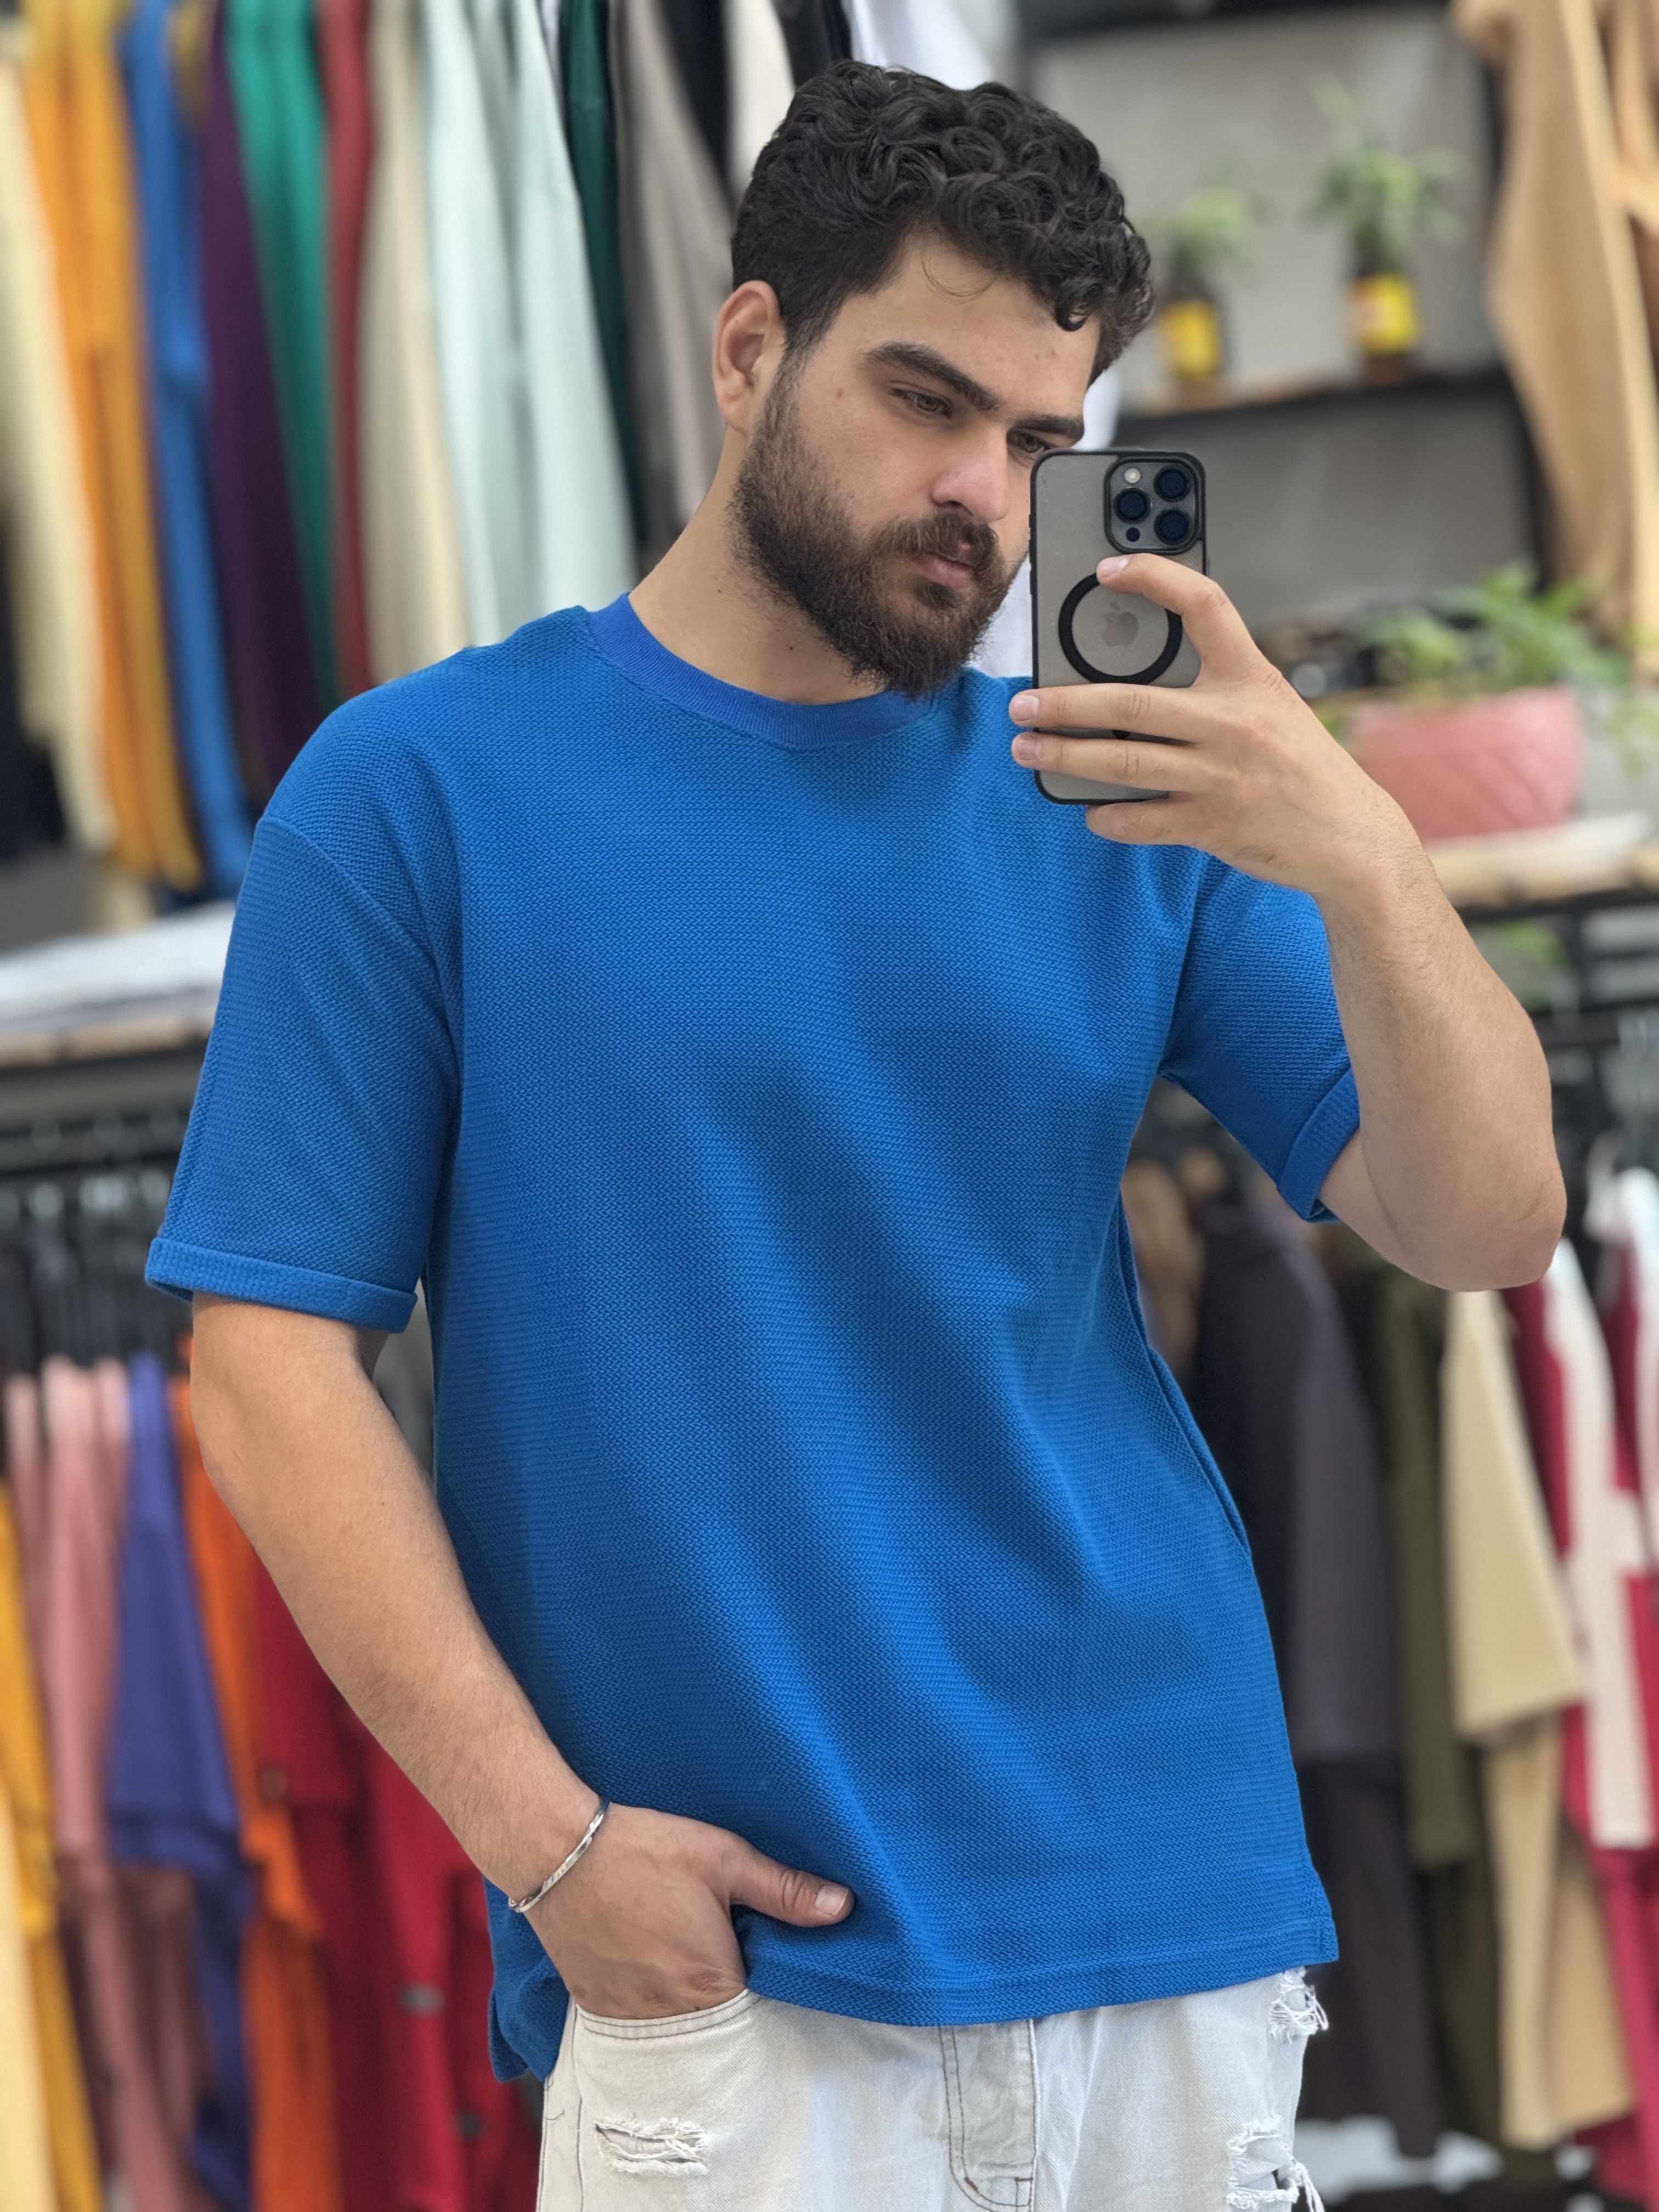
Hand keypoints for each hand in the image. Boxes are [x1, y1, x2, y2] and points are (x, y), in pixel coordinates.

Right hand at [526, 1800, 852, 2019]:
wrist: (558, 1851)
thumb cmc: (645, 1850)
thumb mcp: (724, 1858)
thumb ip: (784, 1890)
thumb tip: (844, 1908)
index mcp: (713, 1984)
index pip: (759, 2007)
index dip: (764, 1979)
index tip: (760, 1951)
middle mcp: (672, 2015)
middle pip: (717, 2021)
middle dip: (726, 1990)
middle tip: (721, 1944)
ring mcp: (628, 2016)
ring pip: (675, 2024)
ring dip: (686, 1997)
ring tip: (682, 1948)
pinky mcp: (595, 2007)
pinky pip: (637, 2019)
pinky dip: (648, 1997)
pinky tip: (649, 1956)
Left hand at [1009, 553, 1419, 903]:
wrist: (1351, 838)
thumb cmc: (1300, 764)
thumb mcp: (1270, 706)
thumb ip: (1214, 686)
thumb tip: (1127, 680)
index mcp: (1251, 678)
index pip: (1203, 605)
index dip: (1153, 577)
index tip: (1106, 570)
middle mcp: (1235, 723)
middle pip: (1133, 703)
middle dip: (1066, 703)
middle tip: (1023, 703)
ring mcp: (1222, 777)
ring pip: (1125, 763)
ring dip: (1067, 756)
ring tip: (1027, 749)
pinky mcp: (1212, 825)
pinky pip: (1141, 821)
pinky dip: (1107, 816)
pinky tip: (1089, 809)